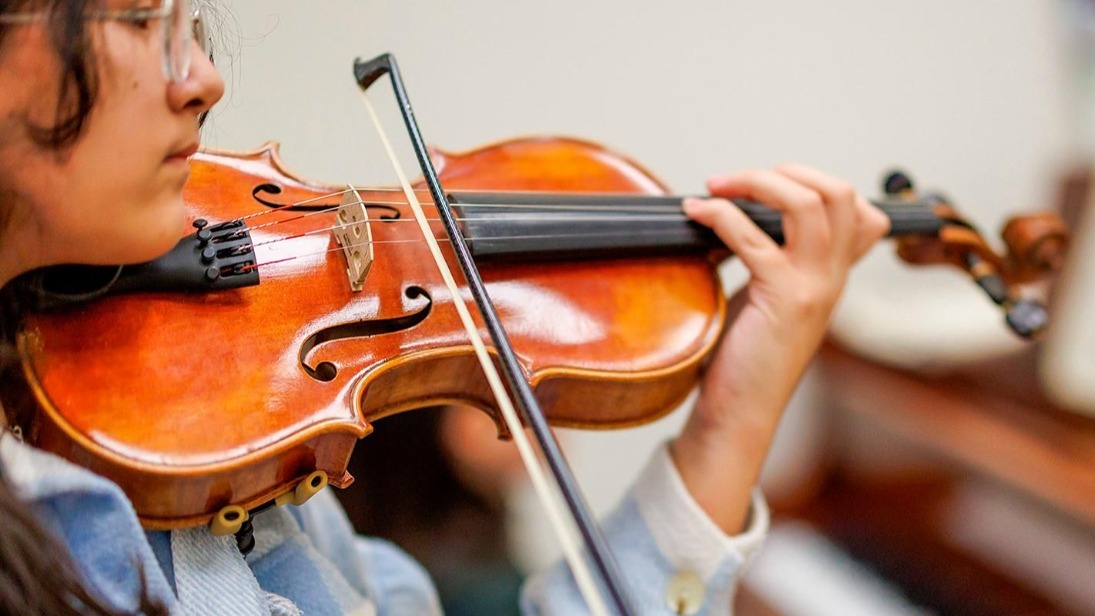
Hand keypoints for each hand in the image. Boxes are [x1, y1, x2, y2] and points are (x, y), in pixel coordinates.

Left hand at [670, 165, 888, 532]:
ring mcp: (814, 288)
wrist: (739, 412)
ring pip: (807, 204)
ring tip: (715, 187)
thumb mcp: (769, 298)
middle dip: (780, 172)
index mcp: (833, 275)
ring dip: (754, 183)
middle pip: (836, 192)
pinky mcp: (783, 300)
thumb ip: (774, 259)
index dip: (813, 182)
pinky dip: (720, 215)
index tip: (762, 188)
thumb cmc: (744, 357)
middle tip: (732, 181)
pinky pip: (754, 238)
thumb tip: (741, 213)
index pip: (859, 208)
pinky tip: (695, 214)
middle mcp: (833, 278)